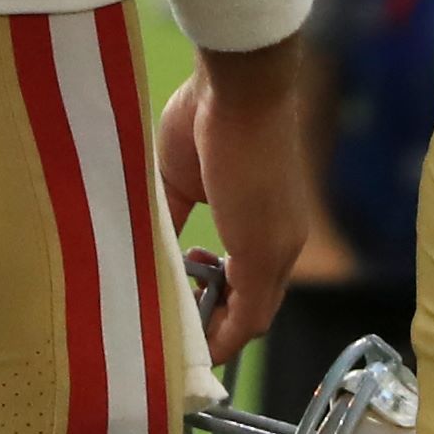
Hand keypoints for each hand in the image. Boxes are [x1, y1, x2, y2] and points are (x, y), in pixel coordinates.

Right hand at [155, 39, 314, 366]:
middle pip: (252, 307)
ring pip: (252, 315)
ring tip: (177, 336)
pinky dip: (222, 337)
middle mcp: (278, 242)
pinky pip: (249, 315)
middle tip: (174, 331)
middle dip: (214, 327)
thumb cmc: (208, 116)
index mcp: (262, 221)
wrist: (238, 89)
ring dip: (216, 333)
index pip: (247, 282)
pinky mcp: (266, 254)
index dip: (217, 306)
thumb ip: (174, 216)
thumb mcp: (180, 177)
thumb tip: (154, 245)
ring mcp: (276, 250)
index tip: (182, 311)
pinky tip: (193, 344)